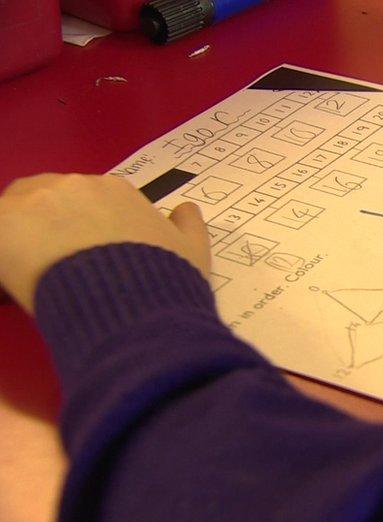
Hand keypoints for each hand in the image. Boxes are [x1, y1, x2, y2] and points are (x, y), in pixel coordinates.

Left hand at [0, 174, 210, 313]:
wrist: (132, 304)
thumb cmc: (164, 278)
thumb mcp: (192, 251)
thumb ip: (188, 226)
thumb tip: (187, 210)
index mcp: (116, 190)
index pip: (84, 200)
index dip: (78, 228)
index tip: (80, 255)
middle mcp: (75, 185)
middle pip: (44, 199)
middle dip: (44, 227)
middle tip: (52, 266)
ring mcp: (36, 201)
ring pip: (12, 212)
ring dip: (18, 236)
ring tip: (29, 275)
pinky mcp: (2, 223)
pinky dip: (1, 253)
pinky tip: (10, 280)